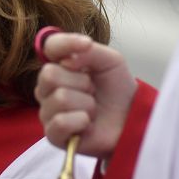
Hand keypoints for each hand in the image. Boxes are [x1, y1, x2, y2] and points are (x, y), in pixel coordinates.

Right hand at [34, 32, 135, 158]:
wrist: (130, 119)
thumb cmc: (117, 90)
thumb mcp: (111, 61)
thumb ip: (89, 52)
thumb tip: (66, 59)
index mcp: (59, 66)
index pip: (49, 46)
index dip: (66, 44)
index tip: (87, 46)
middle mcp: (48, 88)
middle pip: (49, 75)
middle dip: (81, 83)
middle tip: (93, 91)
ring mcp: (48, 111)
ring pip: (59, 98)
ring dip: (86, 104)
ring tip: (93, 110)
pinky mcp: (53, 135)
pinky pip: (60, 122)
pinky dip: (81, 121)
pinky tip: (87, 124)